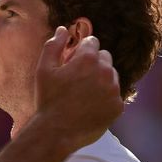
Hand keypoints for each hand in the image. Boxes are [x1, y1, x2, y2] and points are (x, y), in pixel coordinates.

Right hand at [33, 26, 123, 150]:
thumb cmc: (48, 99)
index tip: (73, 60)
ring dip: (101, 79)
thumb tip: (63, 29)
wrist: (57, 131)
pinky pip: (114, 95)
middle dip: (93, 63)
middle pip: (104, 57)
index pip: (92, 42)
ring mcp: (114, 90)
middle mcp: (105, 71)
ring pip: (111, 75)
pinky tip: (89, 105)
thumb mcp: (44, 69)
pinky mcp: (118, 106)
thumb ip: (53, 45)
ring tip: (83, 93)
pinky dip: (105, 97)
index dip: (81, 50)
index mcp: (87, 59)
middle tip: (77, 78)